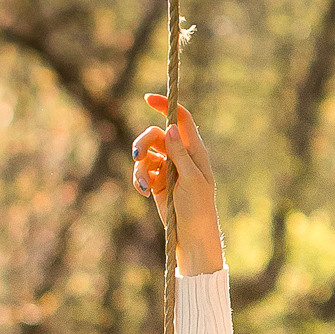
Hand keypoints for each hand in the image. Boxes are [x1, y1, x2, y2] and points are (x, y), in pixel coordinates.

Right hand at [132, 94, 224, 271]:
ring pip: (145, 155)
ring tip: (143, 186)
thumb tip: (170, 128)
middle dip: (143, 142)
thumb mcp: (191, 179)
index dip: (165, 105)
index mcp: (194, 150)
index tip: (147, 98)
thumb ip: (180, 154)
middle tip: (136, 154)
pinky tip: (144, 192)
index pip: (180, 119)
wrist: (192, 235)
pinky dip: (139, 180)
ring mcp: (167, 168)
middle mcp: (180, 155)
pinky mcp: (156, 181)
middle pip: (156, 135)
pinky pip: (141, 172)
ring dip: (139, 168)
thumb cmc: (198, 207)